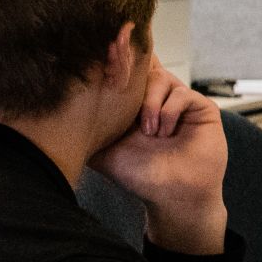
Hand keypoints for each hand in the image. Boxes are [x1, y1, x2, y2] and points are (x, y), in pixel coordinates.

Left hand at [90, 66, 227, 254]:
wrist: (172, 196)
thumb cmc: (140, 176)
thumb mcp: (103, 151)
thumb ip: (87, 130)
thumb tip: (61, 113)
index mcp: (133, 105)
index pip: (125, 72)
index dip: (116, 65)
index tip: (104, 66)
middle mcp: (156, 99)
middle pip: (143, 66)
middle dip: (131, 85)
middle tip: (127, 112)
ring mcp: (179, 102)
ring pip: (160, 78)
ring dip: (150, 104)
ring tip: (149, 131)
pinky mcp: (200, 107)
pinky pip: (182, 93)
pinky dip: (168, 112)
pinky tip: (164, 133)